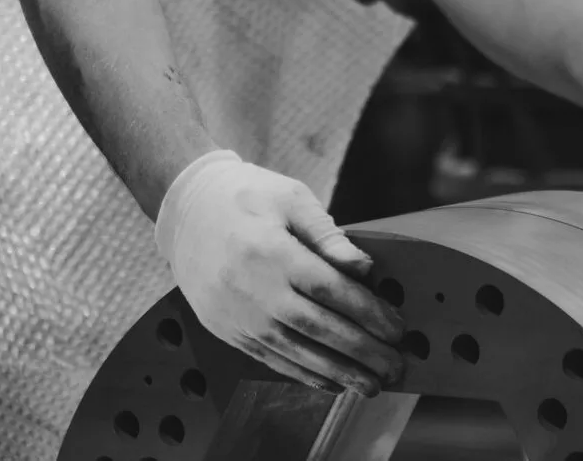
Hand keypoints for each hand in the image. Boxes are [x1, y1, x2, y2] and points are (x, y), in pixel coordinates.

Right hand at [155, 150, 405, 396]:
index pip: (330, 290)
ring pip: (295, 353)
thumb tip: (364, 269)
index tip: (397, 330)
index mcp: (271, 252)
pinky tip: (331, 383)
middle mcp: (252, 289)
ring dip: (337, 373)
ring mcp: (235, 314)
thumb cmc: (245, 196)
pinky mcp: (224, 328)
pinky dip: (303, 374)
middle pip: (317, 329)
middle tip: (395, 368)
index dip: (368, 313)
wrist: (185, 209)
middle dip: (361, 352)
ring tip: (371, 386)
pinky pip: (269, 358)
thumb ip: (327, 234)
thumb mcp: (290, 197)